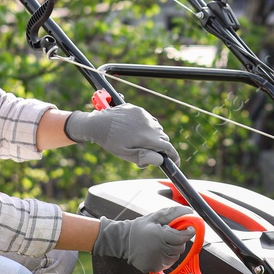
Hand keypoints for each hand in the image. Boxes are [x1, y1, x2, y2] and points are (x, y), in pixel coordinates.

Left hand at [63, 103, 179, 167]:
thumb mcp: (126, 154)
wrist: (97, 123)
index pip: (168, 148)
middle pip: (164, 139)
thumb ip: (144, 157)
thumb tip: (161, 160)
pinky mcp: (139, 110)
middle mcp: (149, 125)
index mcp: (147, 138)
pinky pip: (149, 120)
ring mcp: (144, 116)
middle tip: (146, 155)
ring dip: (154, 137)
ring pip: (157, 129)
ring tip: (138, 142)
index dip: (174, 157)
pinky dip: (147, 127)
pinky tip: (135, 131)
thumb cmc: (110, 142)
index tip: (175, 164)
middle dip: (160, 148)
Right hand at [90, 204, 194, 273]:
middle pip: (180, 248)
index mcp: (160, 236)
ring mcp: (156, 261)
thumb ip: (173, 214)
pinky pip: (167, 264)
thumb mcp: (155, 216)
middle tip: (169, 236)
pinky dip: (166, 257)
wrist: (123, 241)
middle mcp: (159, 250)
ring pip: (175, 256)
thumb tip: (189, 211)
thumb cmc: (140, 228)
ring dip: (172, 249)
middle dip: (178, 241)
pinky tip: (157, 251)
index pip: (182, 237)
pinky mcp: (154, 268)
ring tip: (161, 243)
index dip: (188, 233)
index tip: (188, 229)